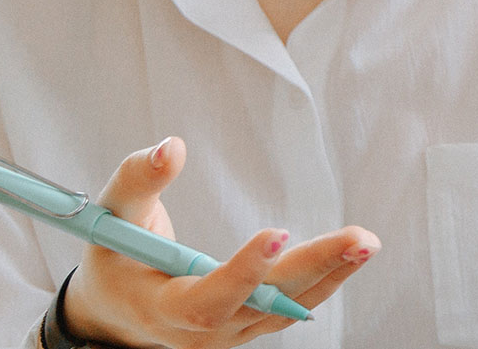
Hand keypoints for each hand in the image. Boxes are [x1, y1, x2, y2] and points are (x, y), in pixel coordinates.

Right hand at [63, 137, 377, 348]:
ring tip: (366, 243)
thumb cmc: (114, 260)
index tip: (275, 233)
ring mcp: (230, 333)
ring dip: (330, 274)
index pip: (208, 301)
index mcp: (162, 309)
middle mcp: (201, 332)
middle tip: (358, 240)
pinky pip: (289, 306)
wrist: (114, 314)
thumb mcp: (111, 219)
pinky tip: (353, 254)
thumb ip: (138, 180)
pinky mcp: (248, 323)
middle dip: (313, 271)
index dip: (242, 273)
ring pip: (285, 308)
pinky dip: (324, 280)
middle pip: (264, 306)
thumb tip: (173, 147)